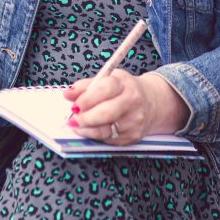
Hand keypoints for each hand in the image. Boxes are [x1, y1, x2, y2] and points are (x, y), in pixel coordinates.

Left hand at [63, 69, 189, 143]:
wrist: (151, 102)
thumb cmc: (124, 89)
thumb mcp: (107, 79)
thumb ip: (86, 86)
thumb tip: (68, 93)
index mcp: (124, 83)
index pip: (104, 90)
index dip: (86, 99)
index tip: (74, 104)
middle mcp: (132, 102)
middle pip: (105, 113)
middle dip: (84, 118)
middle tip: (72, 119)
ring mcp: (134, 121)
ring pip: (104, 131)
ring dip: (86, 130)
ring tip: (77, 125)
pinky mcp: (132, 137)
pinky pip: (108, 139)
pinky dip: (96, 136)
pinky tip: (92, 130)